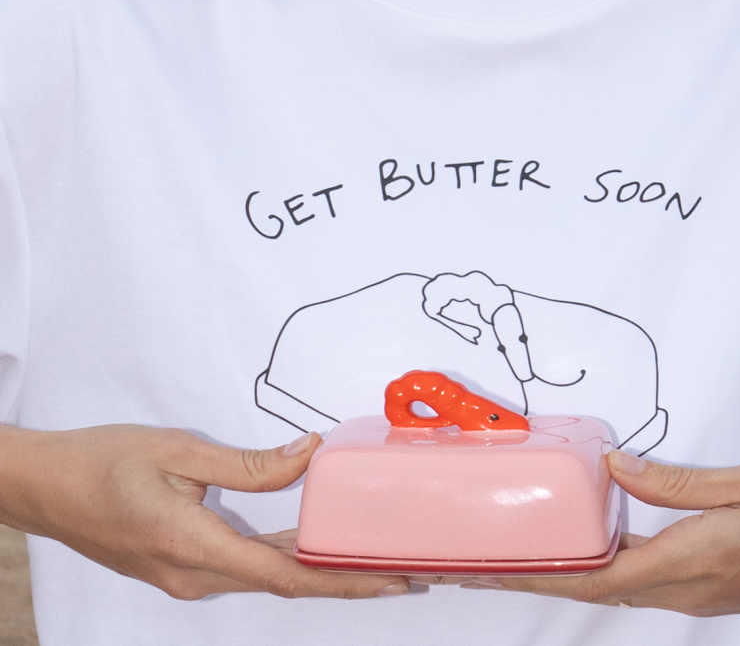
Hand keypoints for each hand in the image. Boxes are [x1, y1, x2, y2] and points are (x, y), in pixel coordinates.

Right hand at [0, 424, 408, 600]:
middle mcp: (193, 576)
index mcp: (194, 547)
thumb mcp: (179, 450)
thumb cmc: (104, 462)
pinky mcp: (180, 567)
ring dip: (316, 569)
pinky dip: (283, 558)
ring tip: (367, 555)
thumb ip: (248, 463)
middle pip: (284, 582)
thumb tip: (307, 455)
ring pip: (264, 575)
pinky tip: (310, 542)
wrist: (46, 487)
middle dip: (343, 578)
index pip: (287, 574)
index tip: (390, 579)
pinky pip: (242, 567)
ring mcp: (185, 577)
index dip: (344, 579)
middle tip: (399, 568)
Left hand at [462, 452, 739, 614]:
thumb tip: (614, 470)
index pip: (594, 575)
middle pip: (593, 586)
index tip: (485, 565)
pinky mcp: (715, 588)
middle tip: (480, 556)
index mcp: (693, 562)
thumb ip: (678, 483)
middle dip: (533, 573)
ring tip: (520, 549)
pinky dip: (602, 565)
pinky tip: (590, 542)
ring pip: (615, 586)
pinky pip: (643, 579)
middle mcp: (689, 589)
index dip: (534, 572)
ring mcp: (703, 595)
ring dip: (564, 571)